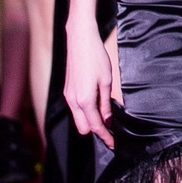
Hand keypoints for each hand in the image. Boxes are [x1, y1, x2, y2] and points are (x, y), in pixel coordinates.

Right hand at [63, 18, 115, 148]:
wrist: (80, 39)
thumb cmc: (96, 57)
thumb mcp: (106, 81)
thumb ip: (106, 103)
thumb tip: (108, 120)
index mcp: (84, 100)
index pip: (96, 127)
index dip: (106, 137)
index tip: (114, 143)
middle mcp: (73, 101)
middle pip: (84, 128)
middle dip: (96, 130)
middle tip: (111, 127)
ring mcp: (68, 95)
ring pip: (78, 119)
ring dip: (90, 120)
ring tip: (106, 114)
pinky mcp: (67, 89)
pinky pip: (75, 108)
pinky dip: (85, 111)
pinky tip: (96, 103)